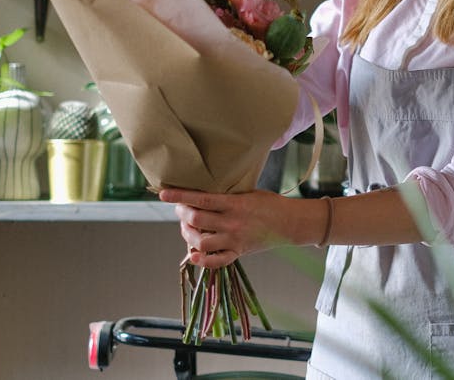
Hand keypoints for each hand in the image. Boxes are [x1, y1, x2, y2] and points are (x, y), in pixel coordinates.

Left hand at [161, 188, 294, 268]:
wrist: (290, 223)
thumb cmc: (268, 203)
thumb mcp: (247, 192)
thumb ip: (226, 195)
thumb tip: (199, 194)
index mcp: (235, 204)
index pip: (201, 199)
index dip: (180, 196)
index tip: (163, 194)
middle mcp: (233, 223)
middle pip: (197, 220)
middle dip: (182, 214)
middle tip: (180, 209)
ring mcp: (235, 240)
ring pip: (201, 242)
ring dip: (187, 234)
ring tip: (186, 227)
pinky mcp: (239, 252)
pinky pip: (216, 262)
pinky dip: (202, 260)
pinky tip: (193, 254)